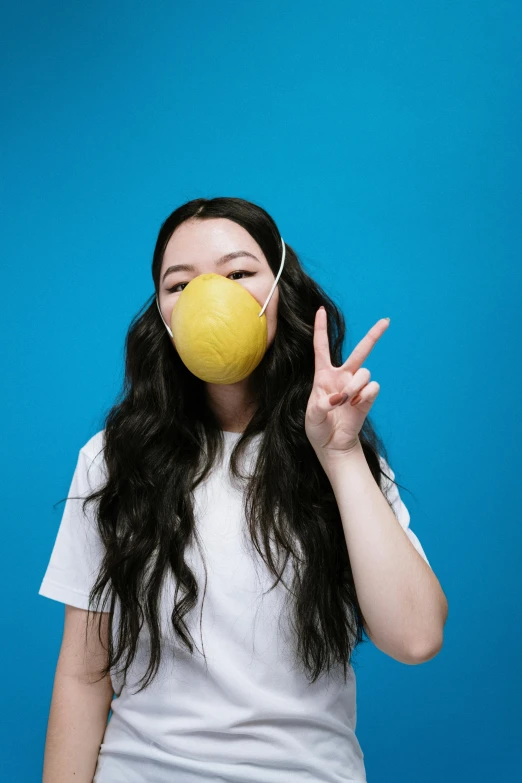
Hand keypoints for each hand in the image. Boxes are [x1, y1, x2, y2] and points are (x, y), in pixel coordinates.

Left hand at [305, 307, 389, 459]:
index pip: (321, 347)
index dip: (321, 328)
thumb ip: (321, 405)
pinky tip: (355, 405)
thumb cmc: (318, 427)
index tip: (321, 310)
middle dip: (374, 335)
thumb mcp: (311, 416)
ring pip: (365, 372)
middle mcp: (342, 376)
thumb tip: (339, 398)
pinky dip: (364, 396)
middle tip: (386, 320)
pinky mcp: (367, 398)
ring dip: (355, 386)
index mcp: (323, 375)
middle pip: (360, 351)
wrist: (332, 445)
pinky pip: (372, 388)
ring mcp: (356, 387)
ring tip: (346, 401)